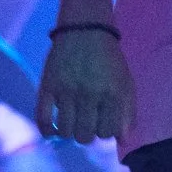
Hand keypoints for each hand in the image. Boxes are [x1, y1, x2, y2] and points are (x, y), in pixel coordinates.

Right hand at [36, 28, 135, 144]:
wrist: (85, 29)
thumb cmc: (108, 60)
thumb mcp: (125, 82)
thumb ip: (127, 112)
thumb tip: (123, 142)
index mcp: (110, 93)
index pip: (106, 132)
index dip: (105, 132)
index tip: (102, 122)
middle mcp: (88, 93)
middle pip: (85, 135)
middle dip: (87, 134)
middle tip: (86, 122)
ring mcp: (66, 90)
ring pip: (66, 131)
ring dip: (70, 132)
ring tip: (73, 122)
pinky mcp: (48, 85)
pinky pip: (43, 118)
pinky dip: (47, 131)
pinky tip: (53, 132)